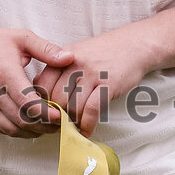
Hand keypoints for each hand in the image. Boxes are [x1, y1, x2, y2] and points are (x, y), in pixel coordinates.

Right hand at [0, 21, 73, 137]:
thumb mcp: (22, 38)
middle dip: (44, 126)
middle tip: (61, 125)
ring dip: (32, 132)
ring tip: (48, 127)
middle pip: (21, 120)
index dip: (46, 114)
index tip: (62, 116)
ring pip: (11, 129)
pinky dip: (17, 131)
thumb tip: (70, 58)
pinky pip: (0, 128)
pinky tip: (30, 126)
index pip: (28, 102)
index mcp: (5, 72)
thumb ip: (47, 50)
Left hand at [32, 28, 151, 137]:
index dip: (43, 104)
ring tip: (76, 126)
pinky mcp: (108, 84)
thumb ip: (57, 72)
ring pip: (73, 107)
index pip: (42, 86)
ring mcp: (91, 74)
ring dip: (74, 122)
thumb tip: (40, 94)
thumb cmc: (103, 53)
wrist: (133, 44)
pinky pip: (91, 110)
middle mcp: (74, 64)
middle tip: (63, 124)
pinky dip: (87, 125)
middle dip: (58, 116)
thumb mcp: (75, 55)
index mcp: (62, 57)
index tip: (49, 114)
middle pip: (56, 99)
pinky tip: (87, 130)